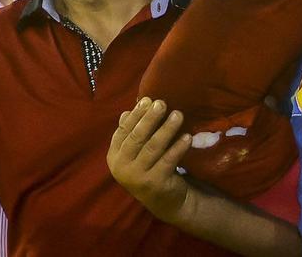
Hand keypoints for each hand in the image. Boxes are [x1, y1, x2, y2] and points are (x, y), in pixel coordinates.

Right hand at [107, 96, 192, 219]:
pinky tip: (187, 137)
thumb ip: (132, 132)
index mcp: (115, 156)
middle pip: (137, 137)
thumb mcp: (136, 152)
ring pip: (153, 147)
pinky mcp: (155, 184)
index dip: (136, 114)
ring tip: (178, 114)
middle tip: (162, 103)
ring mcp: (137, 177)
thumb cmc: (149, 168)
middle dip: (150, 118)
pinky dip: (178, 148)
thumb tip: (130, 108)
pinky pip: (167, 161)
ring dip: (167, 129)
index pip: (123, 131)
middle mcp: (122, 168)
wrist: (164, 201)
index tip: (148, 99)